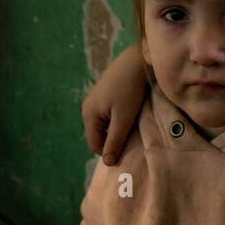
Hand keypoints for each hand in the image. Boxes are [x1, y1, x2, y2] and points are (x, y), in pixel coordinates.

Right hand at [81, 44, 146, 164]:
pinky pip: (106, 116)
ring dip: (116, 129)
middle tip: (131, 135)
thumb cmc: (130, 90)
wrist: (136, 61)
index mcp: (89, 115)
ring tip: (131, 123)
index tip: (127, 148)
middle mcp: (87, 108)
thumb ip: (115, 141)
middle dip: (112, 139)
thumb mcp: (124, 119)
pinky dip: (116, 119)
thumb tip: (107, 162)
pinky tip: (128, 113)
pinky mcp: (102, 95)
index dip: (109, 151)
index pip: (94, 145)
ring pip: (103, 126)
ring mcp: (94, 101)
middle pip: (98, 135)